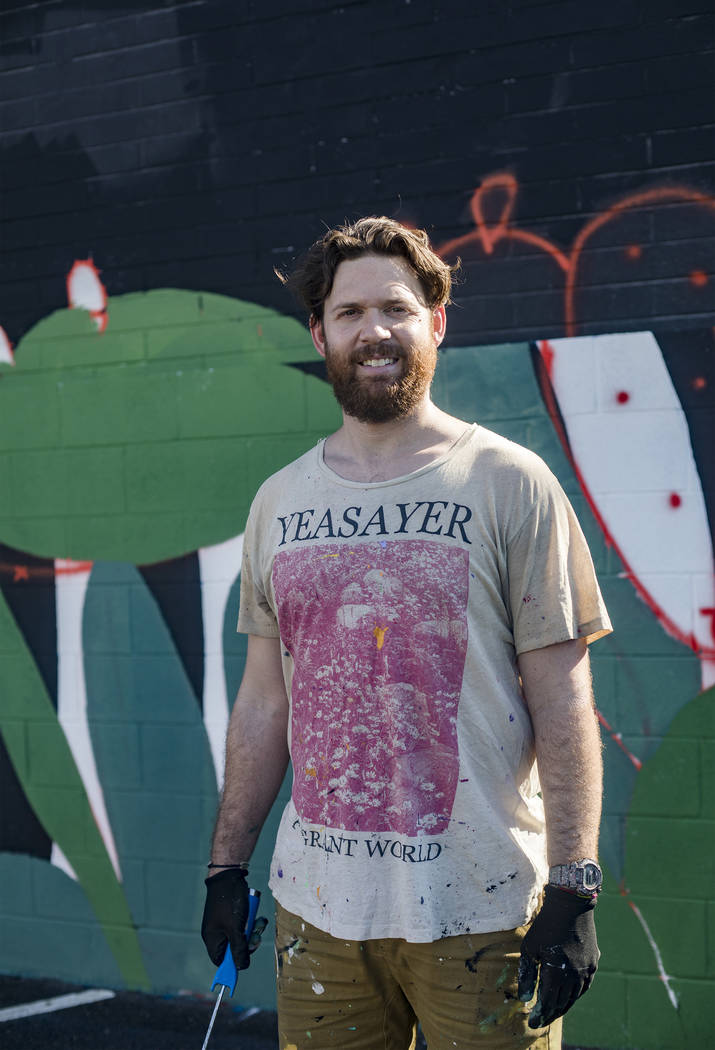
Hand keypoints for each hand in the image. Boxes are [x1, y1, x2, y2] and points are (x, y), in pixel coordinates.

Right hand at [201, 868, 250, 968]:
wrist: (229, 874)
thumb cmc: (230, 901)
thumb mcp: (236, 928)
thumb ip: (238, 949)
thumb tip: (241, 967)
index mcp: (212, 938)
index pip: (221, 961)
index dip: (233, 963)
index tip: (246, 961)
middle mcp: (216, 932)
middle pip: (234, 948)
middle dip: (248, 943)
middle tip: (256, 936)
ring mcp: (223, 922)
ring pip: (241, 935)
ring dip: (253, 930)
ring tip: (259, 922)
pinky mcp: (231, 914)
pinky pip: (243, 924)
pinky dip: (251, 921)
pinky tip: (257, 916)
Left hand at [517, 884, 598, 1028]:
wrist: (571, 906)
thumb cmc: (546, 926)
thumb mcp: (530, 948)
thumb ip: (528, 974)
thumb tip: (525, 999)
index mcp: (557, 972)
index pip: (549, 1002)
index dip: (540, 1014)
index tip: (532, 1022)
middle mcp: (574, 975)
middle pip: (562, 1003)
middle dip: (550, 1014)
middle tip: (540, 1020)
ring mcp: (586, 970)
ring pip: (574, 997)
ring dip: (563, 1007)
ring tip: (552, 1011)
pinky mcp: (593, 964)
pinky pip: (584, 987)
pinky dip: (574, 996)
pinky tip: (568, 997)